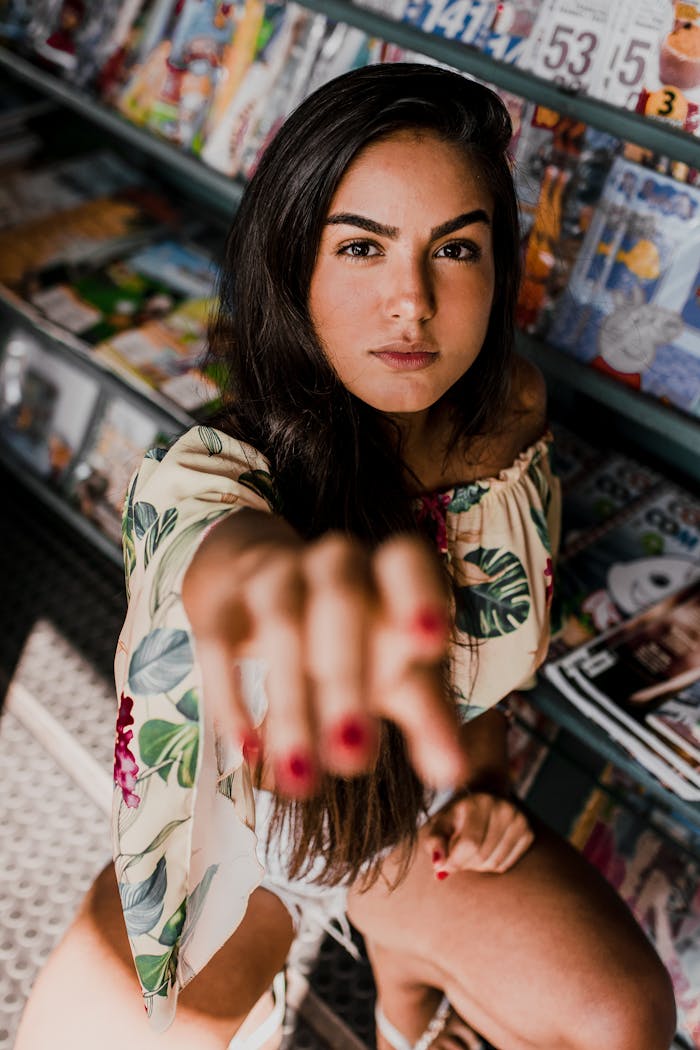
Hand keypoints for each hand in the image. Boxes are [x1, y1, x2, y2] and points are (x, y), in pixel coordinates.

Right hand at [183, 515, 467, 796]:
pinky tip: (248, 750)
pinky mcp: (223, 604)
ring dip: (290, 703)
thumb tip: (454, 773)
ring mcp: (273, 574)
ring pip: (281, 623)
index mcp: (387, 569)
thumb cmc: (352, 634)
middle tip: (354, 761)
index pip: (404, 560)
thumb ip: (427, 713)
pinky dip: (231, 695)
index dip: (417, 594)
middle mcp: (332, 561)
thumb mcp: (395, 669)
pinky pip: (220, 642)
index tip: (430, 642)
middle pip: (340, 600)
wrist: (260, 582)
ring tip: (301, 780)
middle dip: (347, 678)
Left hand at [424, 792, 533, 876]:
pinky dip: (492, 865)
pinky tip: (486, 850)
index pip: (470, 844)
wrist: (481, 802)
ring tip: (470, 852)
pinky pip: (506, 865)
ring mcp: (519, 819)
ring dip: (477, 866)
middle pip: (482, 856)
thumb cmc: (457, 817)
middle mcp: (503, 808)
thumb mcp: (440, 824)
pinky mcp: (528, 832)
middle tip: (457, 856)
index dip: (455, 861)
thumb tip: (439, 865)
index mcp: (479, 802)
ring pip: (494, 863)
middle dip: (465, 863)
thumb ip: (434, 843)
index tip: (444, 865)